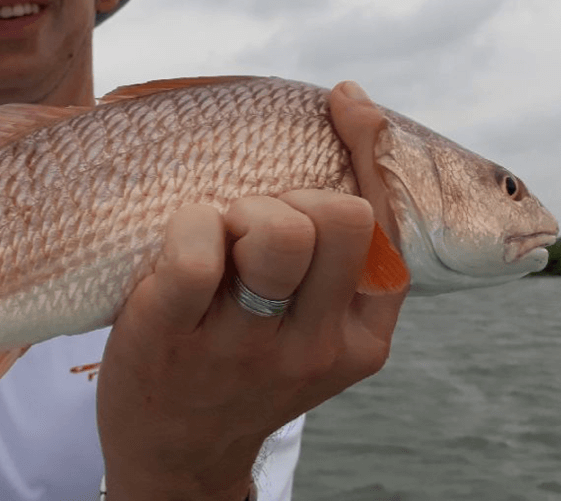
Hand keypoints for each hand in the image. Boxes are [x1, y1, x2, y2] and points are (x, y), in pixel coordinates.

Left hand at [95, 81, 407, 500]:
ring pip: (276, 228)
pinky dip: (188, 225)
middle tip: (252, 222)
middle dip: (292, 196)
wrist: (175, 459)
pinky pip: (196, 250)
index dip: (370, 149)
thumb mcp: (308, 334)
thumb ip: (330, 270)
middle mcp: (313, 344)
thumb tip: (339, 136)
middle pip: (337, 217)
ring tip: (218, 235)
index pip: (388, 226)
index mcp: (358, 336)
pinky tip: (177, 244)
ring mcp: (244, 345)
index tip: (345, 102)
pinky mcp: (172, 338)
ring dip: (242, 208)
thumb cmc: (238, 371)